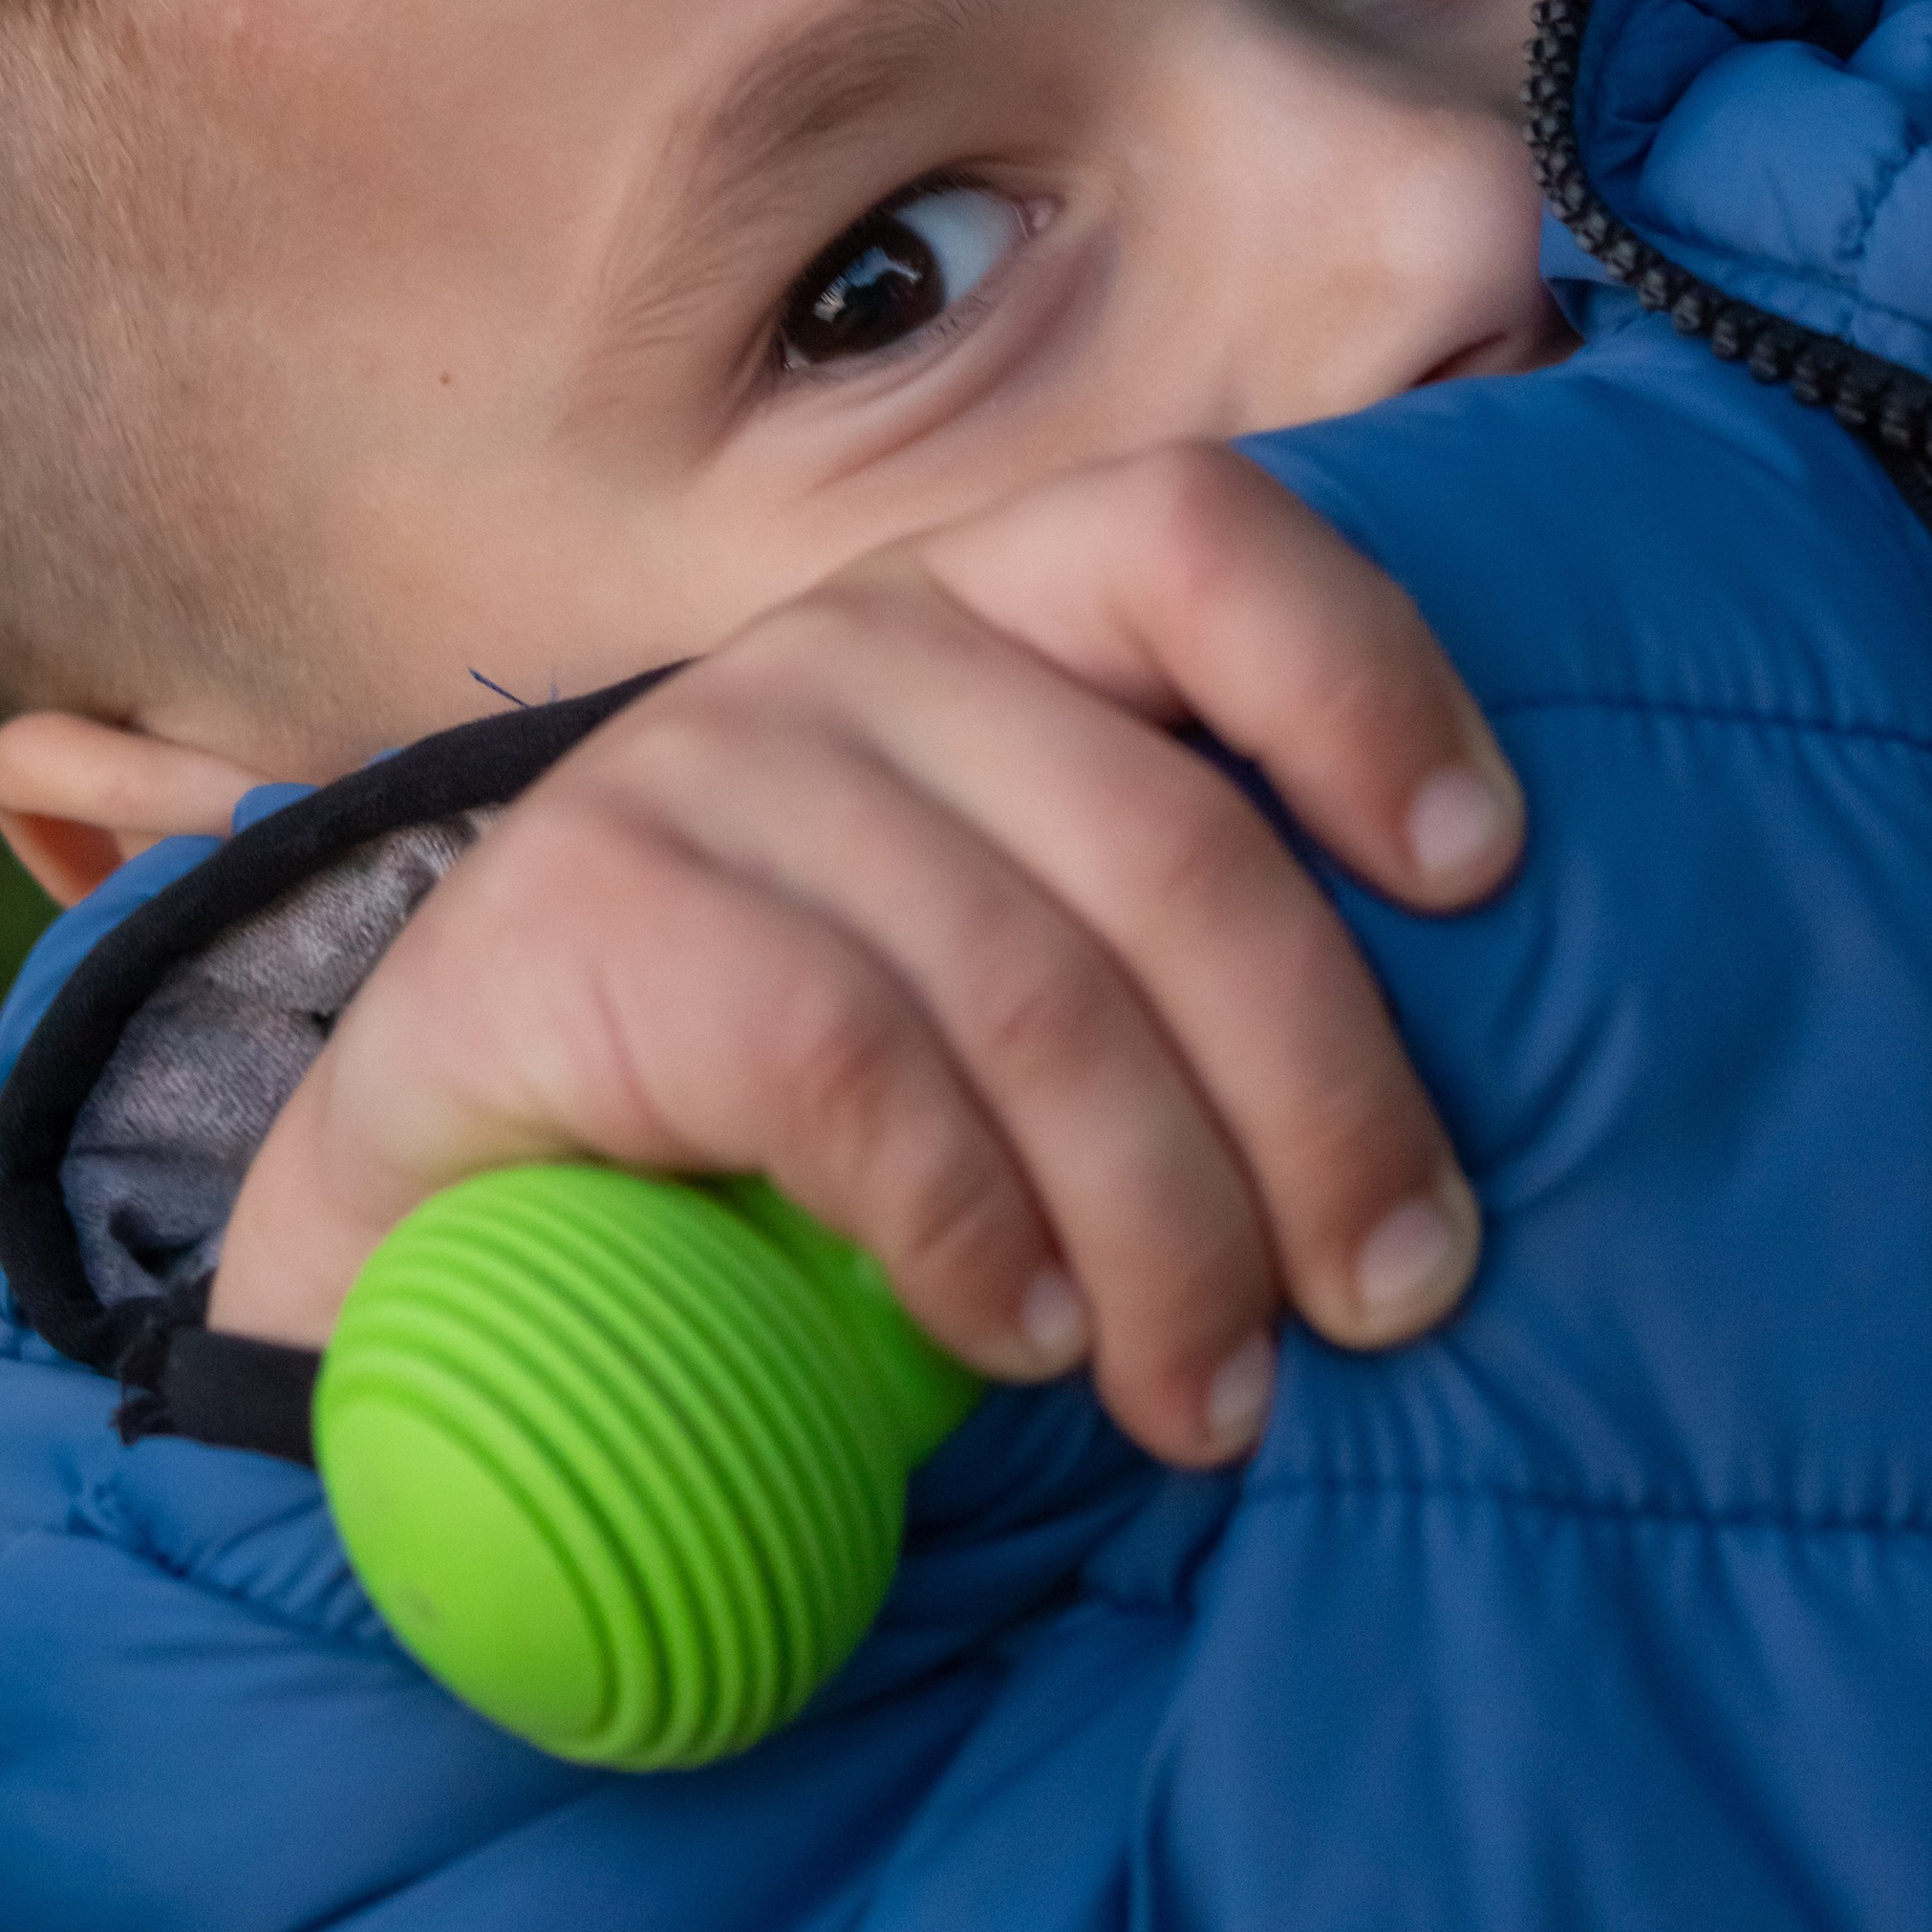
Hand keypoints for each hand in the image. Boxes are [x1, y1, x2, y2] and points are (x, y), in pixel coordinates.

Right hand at [209, 444, 1522, 1466]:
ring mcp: (706, 754)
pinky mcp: (586, 904)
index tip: (1483, 874)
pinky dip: (972, 1227)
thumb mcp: (1004, 948)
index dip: (1364, 682)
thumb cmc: (793, 1073)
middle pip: (1166, 836)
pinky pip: (854, 1069)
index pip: (1199, 539)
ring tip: (1212, 1391)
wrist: (448, 1176)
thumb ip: (1159, 940)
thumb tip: (1420, 1125)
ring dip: (1165, 1223)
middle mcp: (854, 638)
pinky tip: (1025, 1337)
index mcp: (987, 606)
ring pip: (1030, 985)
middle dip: (1321, 1094)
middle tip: (1394, 1294)